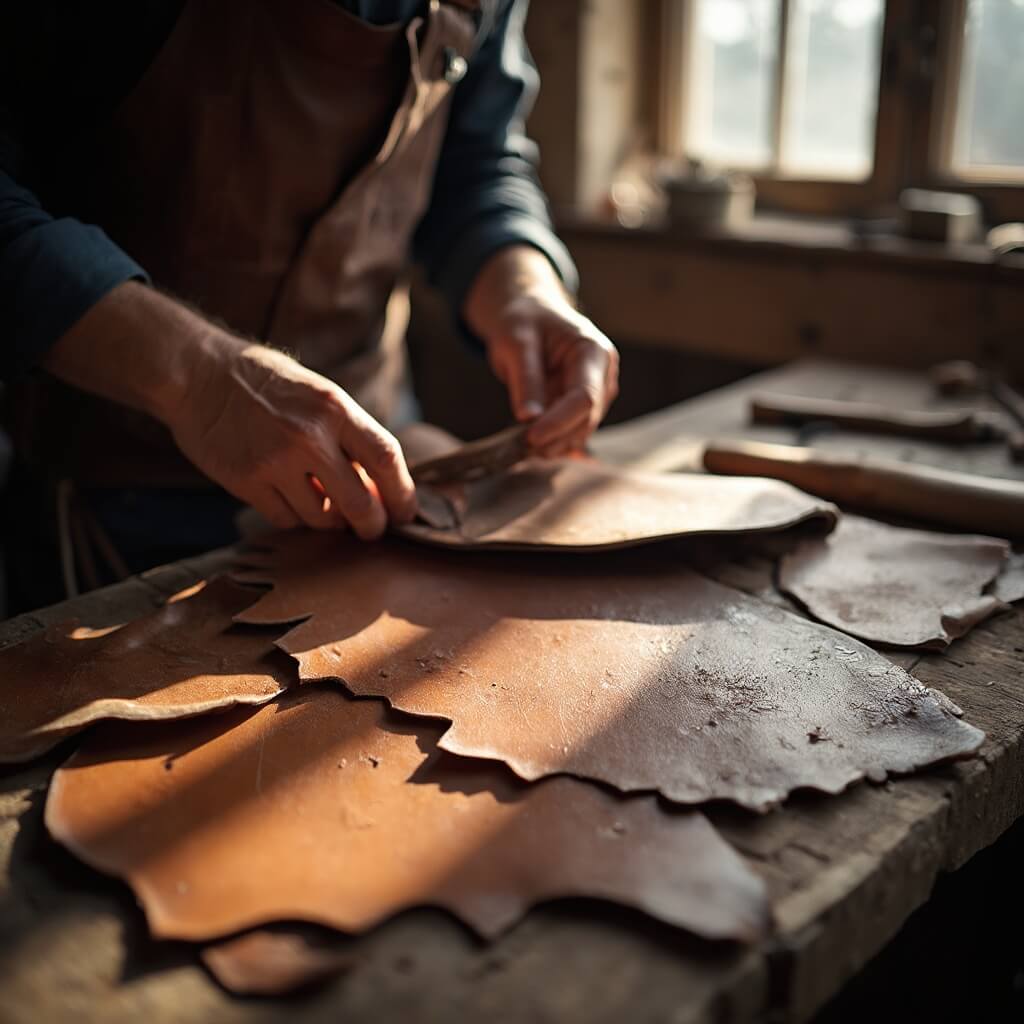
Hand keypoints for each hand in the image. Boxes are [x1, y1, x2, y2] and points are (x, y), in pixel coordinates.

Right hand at [43, 282, 415, 537]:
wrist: (199, 373)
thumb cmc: (269, 386)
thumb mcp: (320, 395)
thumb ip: (351, 438)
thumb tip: (383, 490)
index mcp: (335, 408)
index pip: (387, 458)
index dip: (402, 493)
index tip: (405, 513)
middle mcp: (308, 436)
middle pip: (359, 503)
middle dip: (372, 525)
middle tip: (372, 530)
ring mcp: (275, 461)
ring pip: (321, 518)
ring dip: (329, 519)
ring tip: (323, 503)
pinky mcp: (245, 481)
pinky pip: (286, 519)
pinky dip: (294, 516)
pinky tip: (289, 497)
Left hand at [464, 247, 618, 455]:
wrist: (528, 317)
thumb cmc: (523, 322)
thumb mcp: (517, 343)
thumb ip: (526, 380)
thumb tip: (530, 419)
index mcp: (593, 351)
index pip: (584, 397)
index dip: (559, 422)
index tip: (530, 438)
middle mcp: (603, 374)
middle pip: (586, 419)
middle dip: (555, 437)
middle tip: (519, 448)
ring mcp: (597, 392)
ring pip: (580, 430)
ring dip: (553, 443)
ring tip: (520, 447)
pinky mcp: (583, 407)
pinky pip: (571, 431)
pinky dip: (552, 440)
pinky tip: (530, 444)